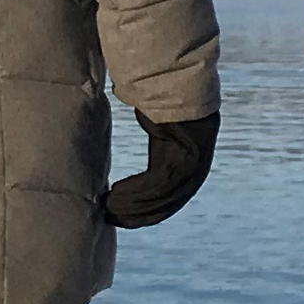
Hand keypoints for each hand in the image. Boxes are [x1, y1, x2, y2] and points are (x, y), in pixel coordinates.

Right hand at [104, 111, 217, 228]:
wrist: (181, 84)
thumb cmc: (169, 108)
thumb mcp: (165, 137)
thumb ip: (158, 156)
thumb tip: (140, 169)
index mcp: (193, 170)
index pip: (170, 202)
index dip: (145, 214)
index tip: (123, 219)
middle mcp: (196, 172)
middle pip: (165, 205)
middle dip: (136, 215)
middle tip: (109, 219)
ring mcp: (191, 166)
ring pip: (158, 197)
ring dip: (130, 205)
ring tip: (106, 208)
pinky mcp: (181, 157)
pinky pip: (156, 183)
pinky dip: (134, 191)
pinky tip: (113, 193)